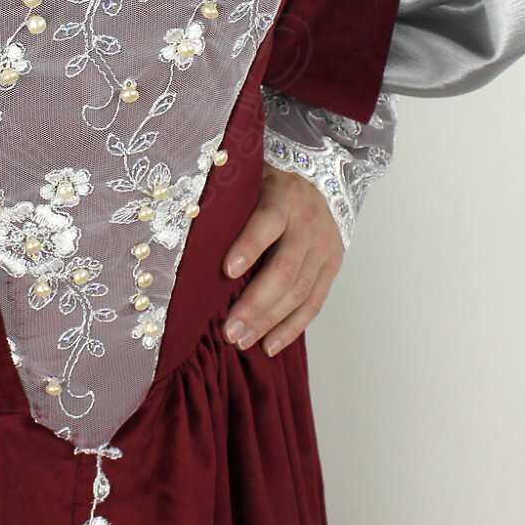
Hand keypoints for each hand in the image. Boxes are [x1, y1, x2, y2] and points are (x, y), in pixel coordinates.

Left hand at [221, 162, 343, 356]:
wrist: (315, 179)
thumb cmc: (265, 184)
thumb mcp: (248, 183)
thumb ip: (230, 207)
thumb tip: (191, 244)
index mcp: (283, 194)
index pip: (268, 221)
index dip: (248, 246)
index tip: (226, 271)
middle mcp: (308, 221)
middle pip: (285, 268)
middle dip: (255, 303)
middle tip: (229, 329)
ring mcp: (324, 245)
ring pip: (299, 291)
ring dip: (269, 322)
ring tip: (241, 341)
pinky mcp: (333, 264)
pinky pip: (315, 302)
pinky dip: (292, 328)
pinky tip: (269, 345)